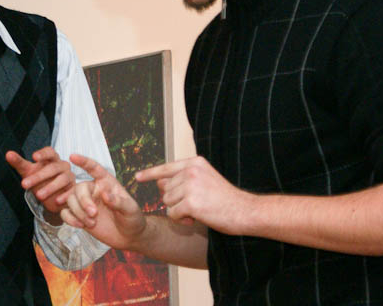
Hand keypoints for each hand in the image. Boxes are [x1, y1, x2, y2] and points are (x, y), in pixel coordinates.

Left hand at [6, 147, 74, 220]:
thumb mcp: (28, 172)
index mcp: (52, 159)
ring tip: (38, 195)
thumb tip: (8, 154)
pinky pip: (72, 191)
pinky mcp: (74, 189)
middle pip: (53, 168)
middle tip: (24, 184)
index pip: (50, 152)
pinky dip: (65, 196)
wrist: (52, 198)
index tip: (33, 157)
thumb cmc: (40, 181)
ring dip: (51, 187)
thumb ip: (19, 162)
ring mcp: (70, 177)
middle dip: (38, 176)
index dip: (43, 154)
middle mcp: (63, 166)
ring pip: (62, 179)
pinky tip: (56, 201)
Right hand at [56, 154, 146, 250]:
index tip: (73, 156)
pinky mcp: (79, 216)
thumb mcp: (131, 209)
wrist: (129, 236)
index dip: (83, 162)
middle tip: (93, 214)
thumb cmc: (132, 218)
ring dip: (78, 212)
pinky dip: (70, 219)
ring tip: (91, 223)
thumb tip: (105, 195)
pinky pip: (65, 213)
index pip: (94, 168)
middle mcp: (94, 190)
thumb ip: (118, 201)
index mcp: (107, 182)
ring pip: (70, 200)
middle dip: (83, 201)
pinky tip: (80, 225)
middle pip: (79, 188)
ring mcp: (85, 203)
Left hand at [137, 155, 254, 235]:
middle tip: (195, 206)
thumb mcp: (205, 180)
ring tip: (198, 211)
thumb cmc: (226, 199)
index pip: (166, 167)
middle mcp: (191, 171)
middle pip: (165, 190)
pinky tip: (196, 218)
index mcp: (195, 163)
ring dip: (179, 211)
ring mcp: (191, 186)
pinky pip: (173, 214)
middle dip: (175, 201)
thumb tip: (159, 184)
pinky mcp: (191, 202)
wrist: (246, 211)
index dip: (150, 173)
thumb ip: (183, 179)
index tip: (137, 177)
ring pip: (167, 202)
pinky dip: (182, 220)